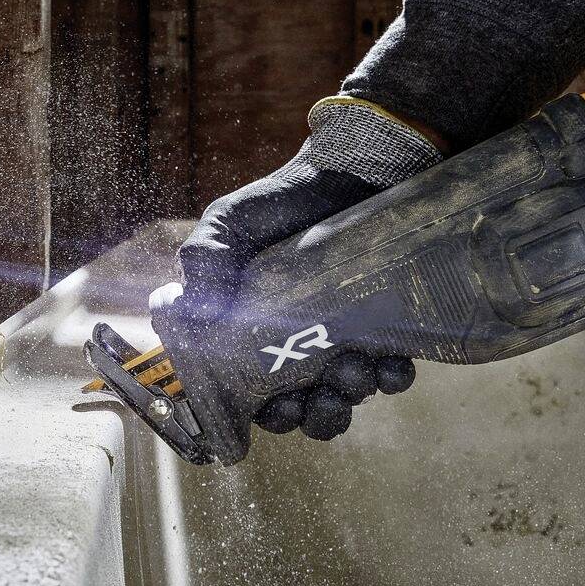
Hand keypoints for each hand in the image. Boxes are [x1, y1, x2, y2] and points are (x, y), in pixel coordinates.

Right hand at [172, 97, 439, 440]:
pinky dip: (392, 376)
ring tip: (354, 370)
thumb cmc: (282, 199)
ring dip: (352, 395)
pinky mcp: (387, 326)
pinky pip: (393, 370)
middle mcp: (302, 346)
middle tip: (320, 396)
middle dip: (317, 415)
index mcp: (256, 337)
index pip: (259, 400)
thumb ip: (206, 257)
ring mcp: (346, 339)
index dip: (270, 415)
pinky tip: (391, 361)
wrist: (351, 170)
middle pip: (308, 411)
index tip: (280, 406)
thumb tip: (192, 305)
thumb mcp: (229, 222)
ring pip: (350, 395)